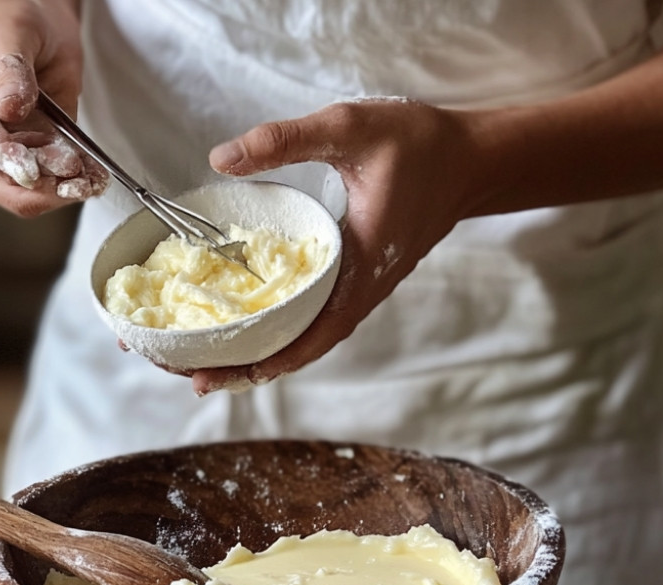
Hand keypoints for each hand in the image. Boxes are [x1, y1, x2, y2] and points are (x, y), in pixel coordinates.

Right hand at [0, 1, 107, 216]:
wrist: (36, 39)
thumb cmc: (21, 27)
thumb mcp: (18, 31)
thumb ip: (12, 68)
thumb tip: (7, 109)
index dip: (4, 157)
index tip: (32, 169)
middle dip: (41, 182)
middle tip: (80, 171)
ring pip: (22, 196)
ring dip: (60, 190)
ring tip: (91, 177)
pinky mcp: (15, 173)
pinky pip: (40, 194)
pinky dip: (67, 190)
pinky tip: (90, 179)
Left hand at [190, 99, 477, 393]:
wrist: (470, 161)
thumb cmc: (419, 146)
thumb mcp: (351, 128)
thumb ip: (286, 141)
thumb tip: (220, 158)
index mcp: (360, 271)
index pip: (310, 335)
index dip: (263, 360)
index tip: (218, 374)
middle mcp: (359, 295)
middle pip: (298, 349)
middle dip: (245, 367)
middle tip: (191, 376)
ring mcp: (358, 293)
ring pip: (304, 340)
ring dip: (258, 355)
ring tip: (208, 363)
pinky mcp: (354, 284)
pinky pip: (313, 321)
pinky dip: (278, 333)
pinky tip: (246, 331)